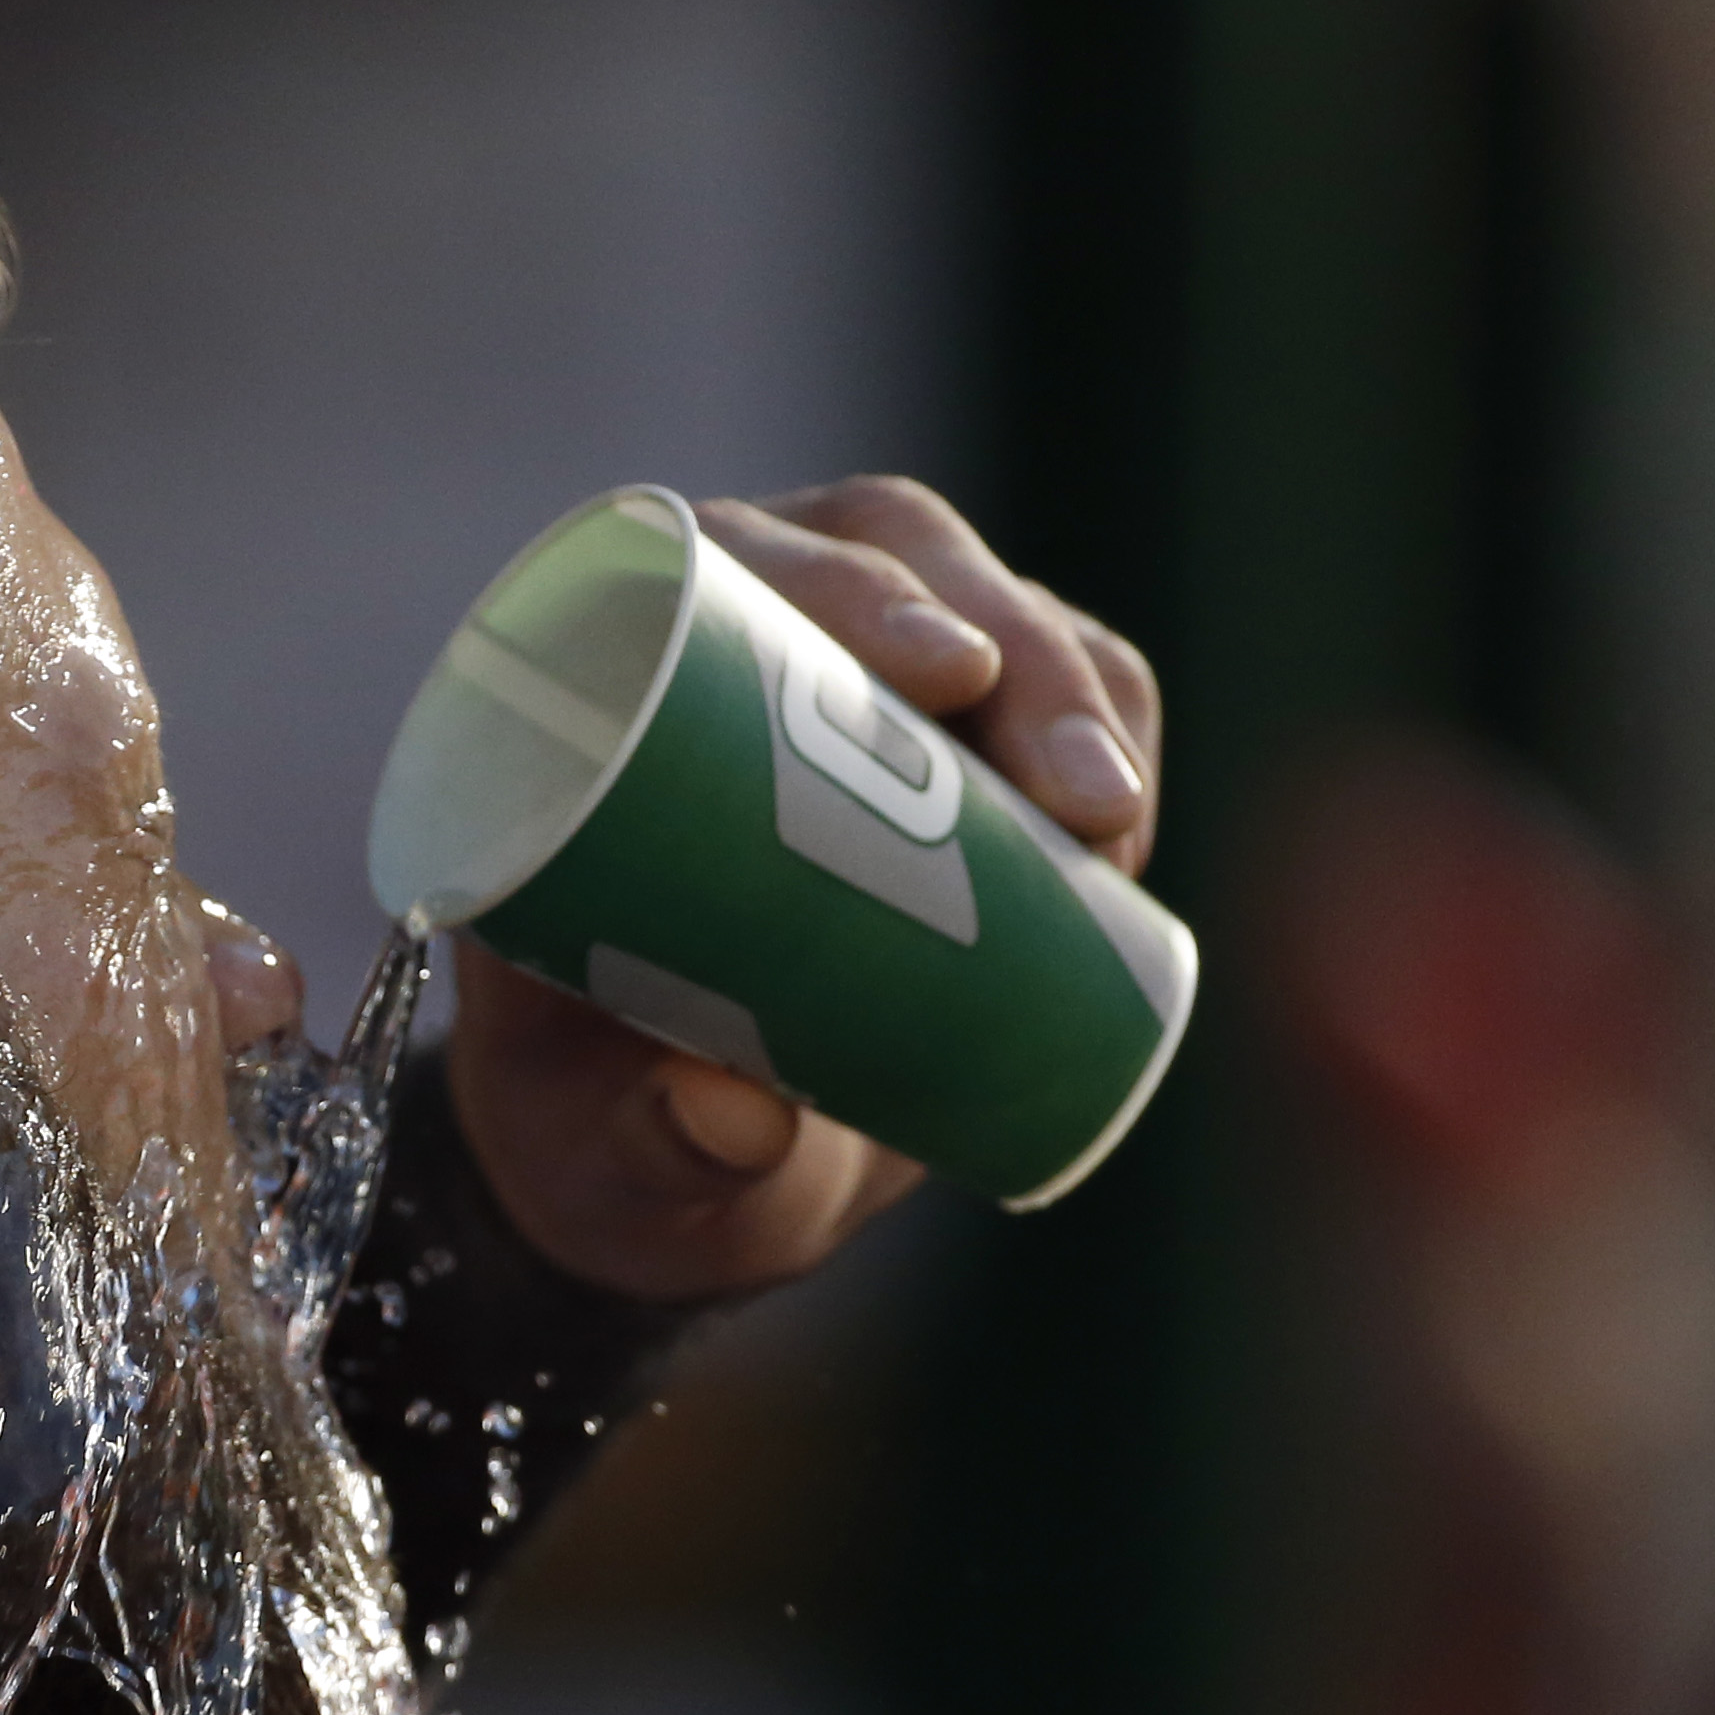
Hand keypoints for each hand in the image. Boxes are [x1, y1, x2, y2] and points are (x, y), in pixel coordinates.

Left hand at [442, 476, 1164, 1302]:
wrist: (651, 1156)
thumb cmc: (587, 1122)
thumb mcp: (594, 1149)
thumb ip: (646, 1142)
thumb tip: (736, 1121)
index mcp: (603, 670)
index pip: (725, 562)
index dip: (842, 585)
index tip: (941, 675)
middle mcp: (734, 625)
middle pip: (897, 557)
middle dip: (1017, 656)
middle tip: (1082, 801)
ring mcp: (857, 669)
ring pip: (1003, 611)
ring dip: (1080, 700)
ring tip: (1114, 834)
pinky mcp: (956, 739)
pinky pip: (1063, 692)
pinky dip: (1113, 736)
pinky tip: (1127, 828)